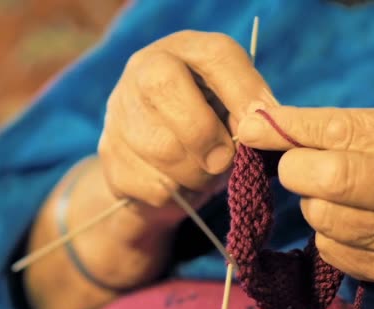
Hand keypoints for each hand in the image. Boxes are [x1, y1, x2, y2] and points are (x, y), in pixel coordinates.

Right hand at [99, 30, 274, 227]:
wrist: (162, 164)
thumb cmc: (211, 126)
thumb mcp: (234, 107)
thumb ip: (252, 108)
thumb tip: (265, 121)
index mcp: (185, 49)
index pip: (214, 55)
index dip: (242, 92)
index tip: (258, 126)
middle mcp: (143, 68)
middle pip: (164, 87)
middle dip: (204, 133)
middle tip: (225, 161)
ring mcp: (119, 110)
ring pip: (159, 145)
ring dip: (196, 173)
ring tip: (207, 173)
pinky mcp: (109, 154)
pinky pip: (150, 182)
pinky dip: (176, 194)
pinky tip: (181, 184)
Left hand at [237, 106, 373, 308]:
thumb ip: (358, 128)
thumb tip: (282, 126)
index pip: (341, 132)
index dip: (288, 128)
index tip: (251, 124)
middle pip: (324, 179)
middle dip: (296, 168)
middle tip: (302, 164)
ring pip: (320, 217)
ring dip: (315, 202)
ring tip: (340, 194)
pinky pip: (330, 249)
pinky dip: (329, 232)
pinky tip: (353, 222)